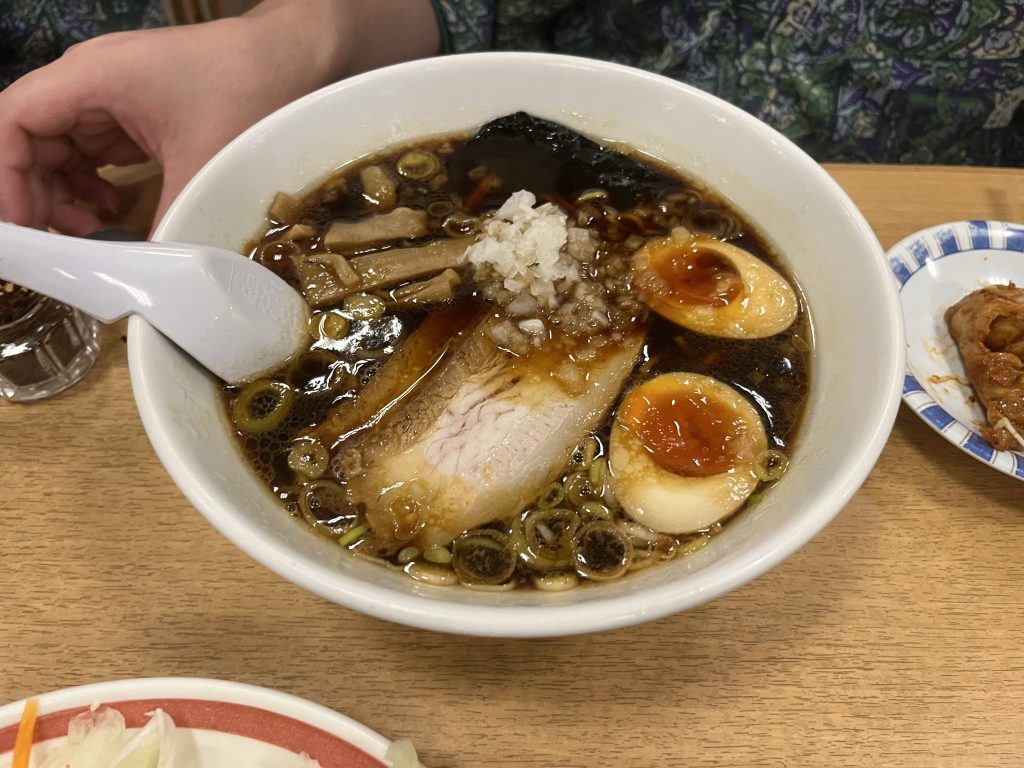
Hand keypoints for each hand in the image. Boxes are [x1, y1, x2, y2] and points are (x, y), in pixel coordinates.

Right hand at [0, 0, 439, 234]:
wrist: (298, 57)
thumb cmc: (250, 88)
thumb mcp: (204, 162)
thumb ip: (167, 219)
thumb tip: (150, 278)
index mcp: (91, 78)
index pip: (12, 122)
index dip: (7, 179)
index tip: (23, 229)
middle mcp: (91, 83)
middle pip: (30, 141)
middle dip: (38, 196)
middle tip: (63, 247)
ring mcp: (112, 98)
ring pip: (60, 150)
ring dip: (66, 195)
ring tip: (94, 235)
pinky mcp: (136, 115)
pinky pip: (93, 152)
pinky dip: (94, 185)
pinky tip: (115, 212)